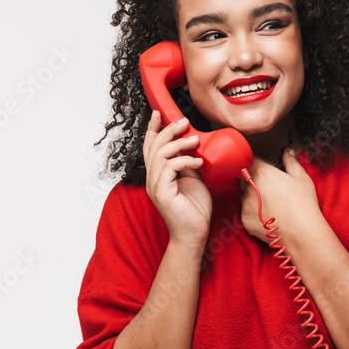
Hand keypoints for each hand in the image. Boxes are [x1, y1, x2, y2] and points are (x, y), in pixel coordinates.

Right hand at [143, 110, 211, 249]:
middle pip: (154, 147)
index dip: (153, 129)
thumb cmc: (194, 209)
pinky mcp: (162, 193)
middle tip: (183, 122)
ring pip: (160, 154)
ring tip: (194, 140)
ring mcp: (155, 186)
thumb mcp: (193, 179)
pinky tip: (198, 161)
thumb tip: (191, 145)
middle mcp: (152, 179)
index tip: (158, 113)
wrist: (194, 234)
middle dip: (168, 130)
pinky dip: (184, 160)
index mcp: (157, 175)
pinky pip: (170, 168)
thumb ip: (188, 163)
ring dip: (178, 143)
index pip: (150, 147)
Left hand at [239, 148, 321, 245]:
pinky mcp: (244, 219)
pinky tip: (269, 216)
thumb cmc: (303, 203)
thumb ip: (291, 161)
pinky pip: (246, 211)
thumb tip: (288, 151)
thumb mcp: (301, 178)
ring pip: (245, 195)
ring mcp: (245, 204)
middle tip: (272, 188)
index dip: (260, 163)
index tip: (269, 168)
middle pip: (246, 177)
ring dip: (254, 196)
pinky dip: (254, 212)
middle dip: (256, 179)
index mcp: (261, 172)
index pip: (251, 160)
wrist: (301, 232)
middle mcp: (249, 187)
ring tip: (272, 204)